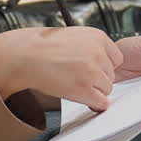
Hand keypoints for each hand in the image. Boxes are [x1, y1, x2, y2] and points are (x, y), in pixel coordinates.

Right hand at [0, 27, 123, 110]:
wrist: (24, 55)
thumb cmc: (41, 46)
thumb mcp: (73, 36)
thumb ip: (91, 46)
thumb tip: (101, 63)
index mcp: (97, 36)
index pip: (116, 58)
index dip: (103, 66)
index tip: (91, 68)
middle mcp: (98, 52)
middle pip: (111, 75)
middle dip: (97, 79)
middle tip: (77, 77)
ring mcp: (92, 71)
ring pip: (106, 89)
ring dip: (93, 91)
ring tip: (73, 84)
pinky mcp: (84, 89)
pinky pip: (101, 103)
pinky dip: (93, 104)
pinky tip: (80, 97)